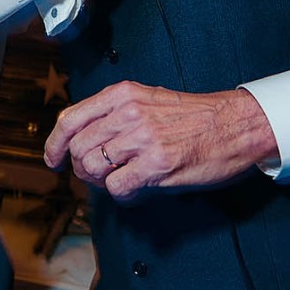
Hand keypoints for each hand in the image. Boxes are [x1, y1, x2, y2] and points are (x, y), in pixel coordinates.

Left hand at [45, 81, 277, 200]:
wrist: (236, 125)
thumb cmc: (196, 116)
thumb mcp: (150, 99)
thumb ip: (117, 114)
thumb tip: (85, 139)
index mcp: (123, 94)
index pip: (70, 119)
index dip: (55, 145)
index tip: (54, 160)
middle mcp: (128, 113)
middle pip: (78, 149)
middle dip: (83, 170)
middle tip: (99, 177)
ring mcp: (142, 139)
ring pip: (93, 169)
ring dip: (102, 183)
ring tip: (121, 181)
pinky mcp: (156, 165)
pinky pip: (117, 188)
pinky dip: (123, 195)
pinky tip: (138, 190)